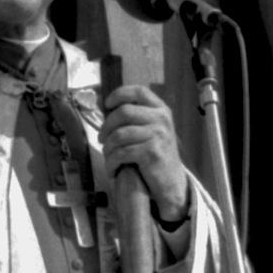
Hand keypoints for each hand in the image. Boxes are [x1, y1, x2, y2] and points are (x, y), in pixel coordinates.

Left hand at [100, 84, 189, 221]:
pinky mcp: (151, 153)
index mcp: (161, 110)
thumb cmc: (156, 154)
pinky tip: (113, 169)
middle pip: (124, 112)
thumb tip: (102, 104)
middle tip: (101, 139)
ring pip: (119, 134)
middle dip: (106, 126)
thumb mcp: (152, 130)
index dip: (119, 94)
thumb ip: (135, 117)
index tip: (106, 104)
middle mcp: (161, 119)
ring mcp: (158, 135)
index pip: (139, 91)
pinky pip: (121, 153)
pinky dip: (112, 163)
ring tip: (108, 157)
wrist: (171, 181)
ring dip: (107, 148)